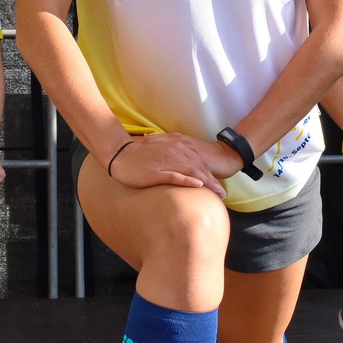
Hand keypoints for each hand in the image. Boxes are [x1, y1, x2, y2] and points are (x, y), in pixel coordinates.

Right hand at [106, 133, 228, 196]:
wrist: (120, 155)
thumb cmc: (139, 157)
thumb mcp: (161, 154)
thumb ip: (173, 158)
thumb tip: (185, 170)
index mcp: (176, 148)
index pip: (198, 162)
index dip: (210, 174)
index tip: (218, 187)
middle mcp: (174, 152)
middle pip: (199, 167)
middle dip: (212, 181)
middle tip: (222, 194)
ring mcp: (166, 161)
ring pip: (191, 171)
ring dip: (206, 182)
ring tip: (216, 193)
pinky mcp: (157, 171)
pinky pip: (175, 175)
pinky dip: (188, 180)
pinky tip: (198, 185)